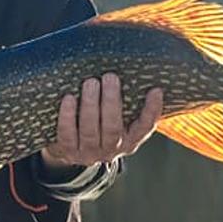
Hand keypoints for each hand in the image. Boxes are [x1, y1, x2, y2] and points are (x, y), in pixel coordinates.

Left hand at [40, 78, 162, 171]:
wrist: (69, 148)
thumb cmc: (97, 122)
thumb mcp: (114, 117)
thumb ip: (124, 101)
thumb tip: (131, 68)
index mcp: (129, 140)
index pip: (145, 127)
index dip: (152, 110)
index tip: (155, 90)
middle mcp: (111, 150)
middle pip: (113, 128)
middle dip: (111, 101)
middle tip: (110, 77)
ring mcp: (88, 153)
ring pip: (90, 131)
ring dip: (90, 104)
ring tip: (90, 82)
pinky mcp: (68, 152)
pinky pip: (67, 134)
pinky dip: (68, 116)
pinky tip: (69, 98)